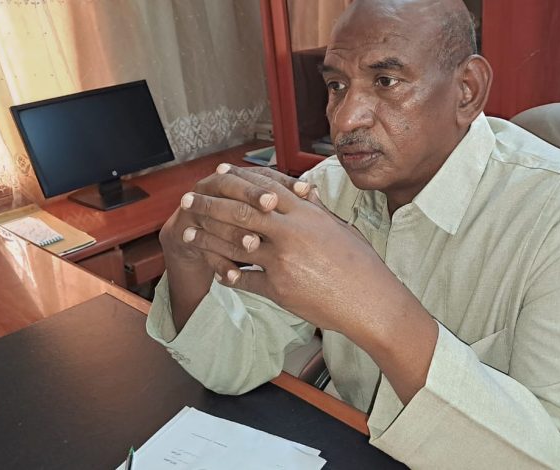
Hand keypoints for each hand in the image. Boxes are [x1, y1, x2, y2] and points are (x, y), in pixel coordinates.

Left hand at [180, 168, 438, 403]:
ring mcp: (283, 261)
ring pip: (234, 243)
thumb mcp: (340, 229)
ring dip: (207, 237)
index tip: (218, 175)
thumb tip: (304, 193)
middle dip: (210, 204)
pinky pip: (244, 280)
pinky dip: (228, 275)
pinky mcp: (279, 288)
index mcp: (307, 214)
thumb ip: (316, 211)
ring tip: (189, 232)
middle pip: (240, 211)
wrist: (370, 301)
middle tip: (190, 200)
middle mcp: (292, 232)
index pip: (264, 188)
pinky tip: (218, 273)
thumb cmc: (362, 266)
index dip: (237, 180)